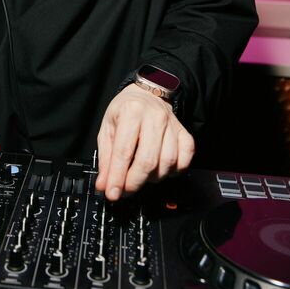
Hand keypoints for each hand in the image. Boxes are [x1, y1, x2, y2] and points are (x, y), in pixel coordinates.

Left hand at [95, 85, 194, 199]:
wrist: (147, 95)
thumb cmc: (125, 111)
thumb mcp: (108, 129)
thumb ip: (106, 158)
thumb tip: (104, 185)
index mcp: (131, 112)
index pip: (124, 151)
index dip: (118, 177)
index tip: (112, 193)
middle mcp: (154, 117)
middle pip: (148, 161)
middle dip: (134, 182)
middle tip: (125, 190)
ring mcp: (172, 125)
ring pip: (167, 163)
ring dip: (153, 178)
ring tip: (141, 174)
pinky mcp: (185, 133)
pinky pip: (184, 160)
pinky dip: (173, 171)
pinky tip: (161, 168)